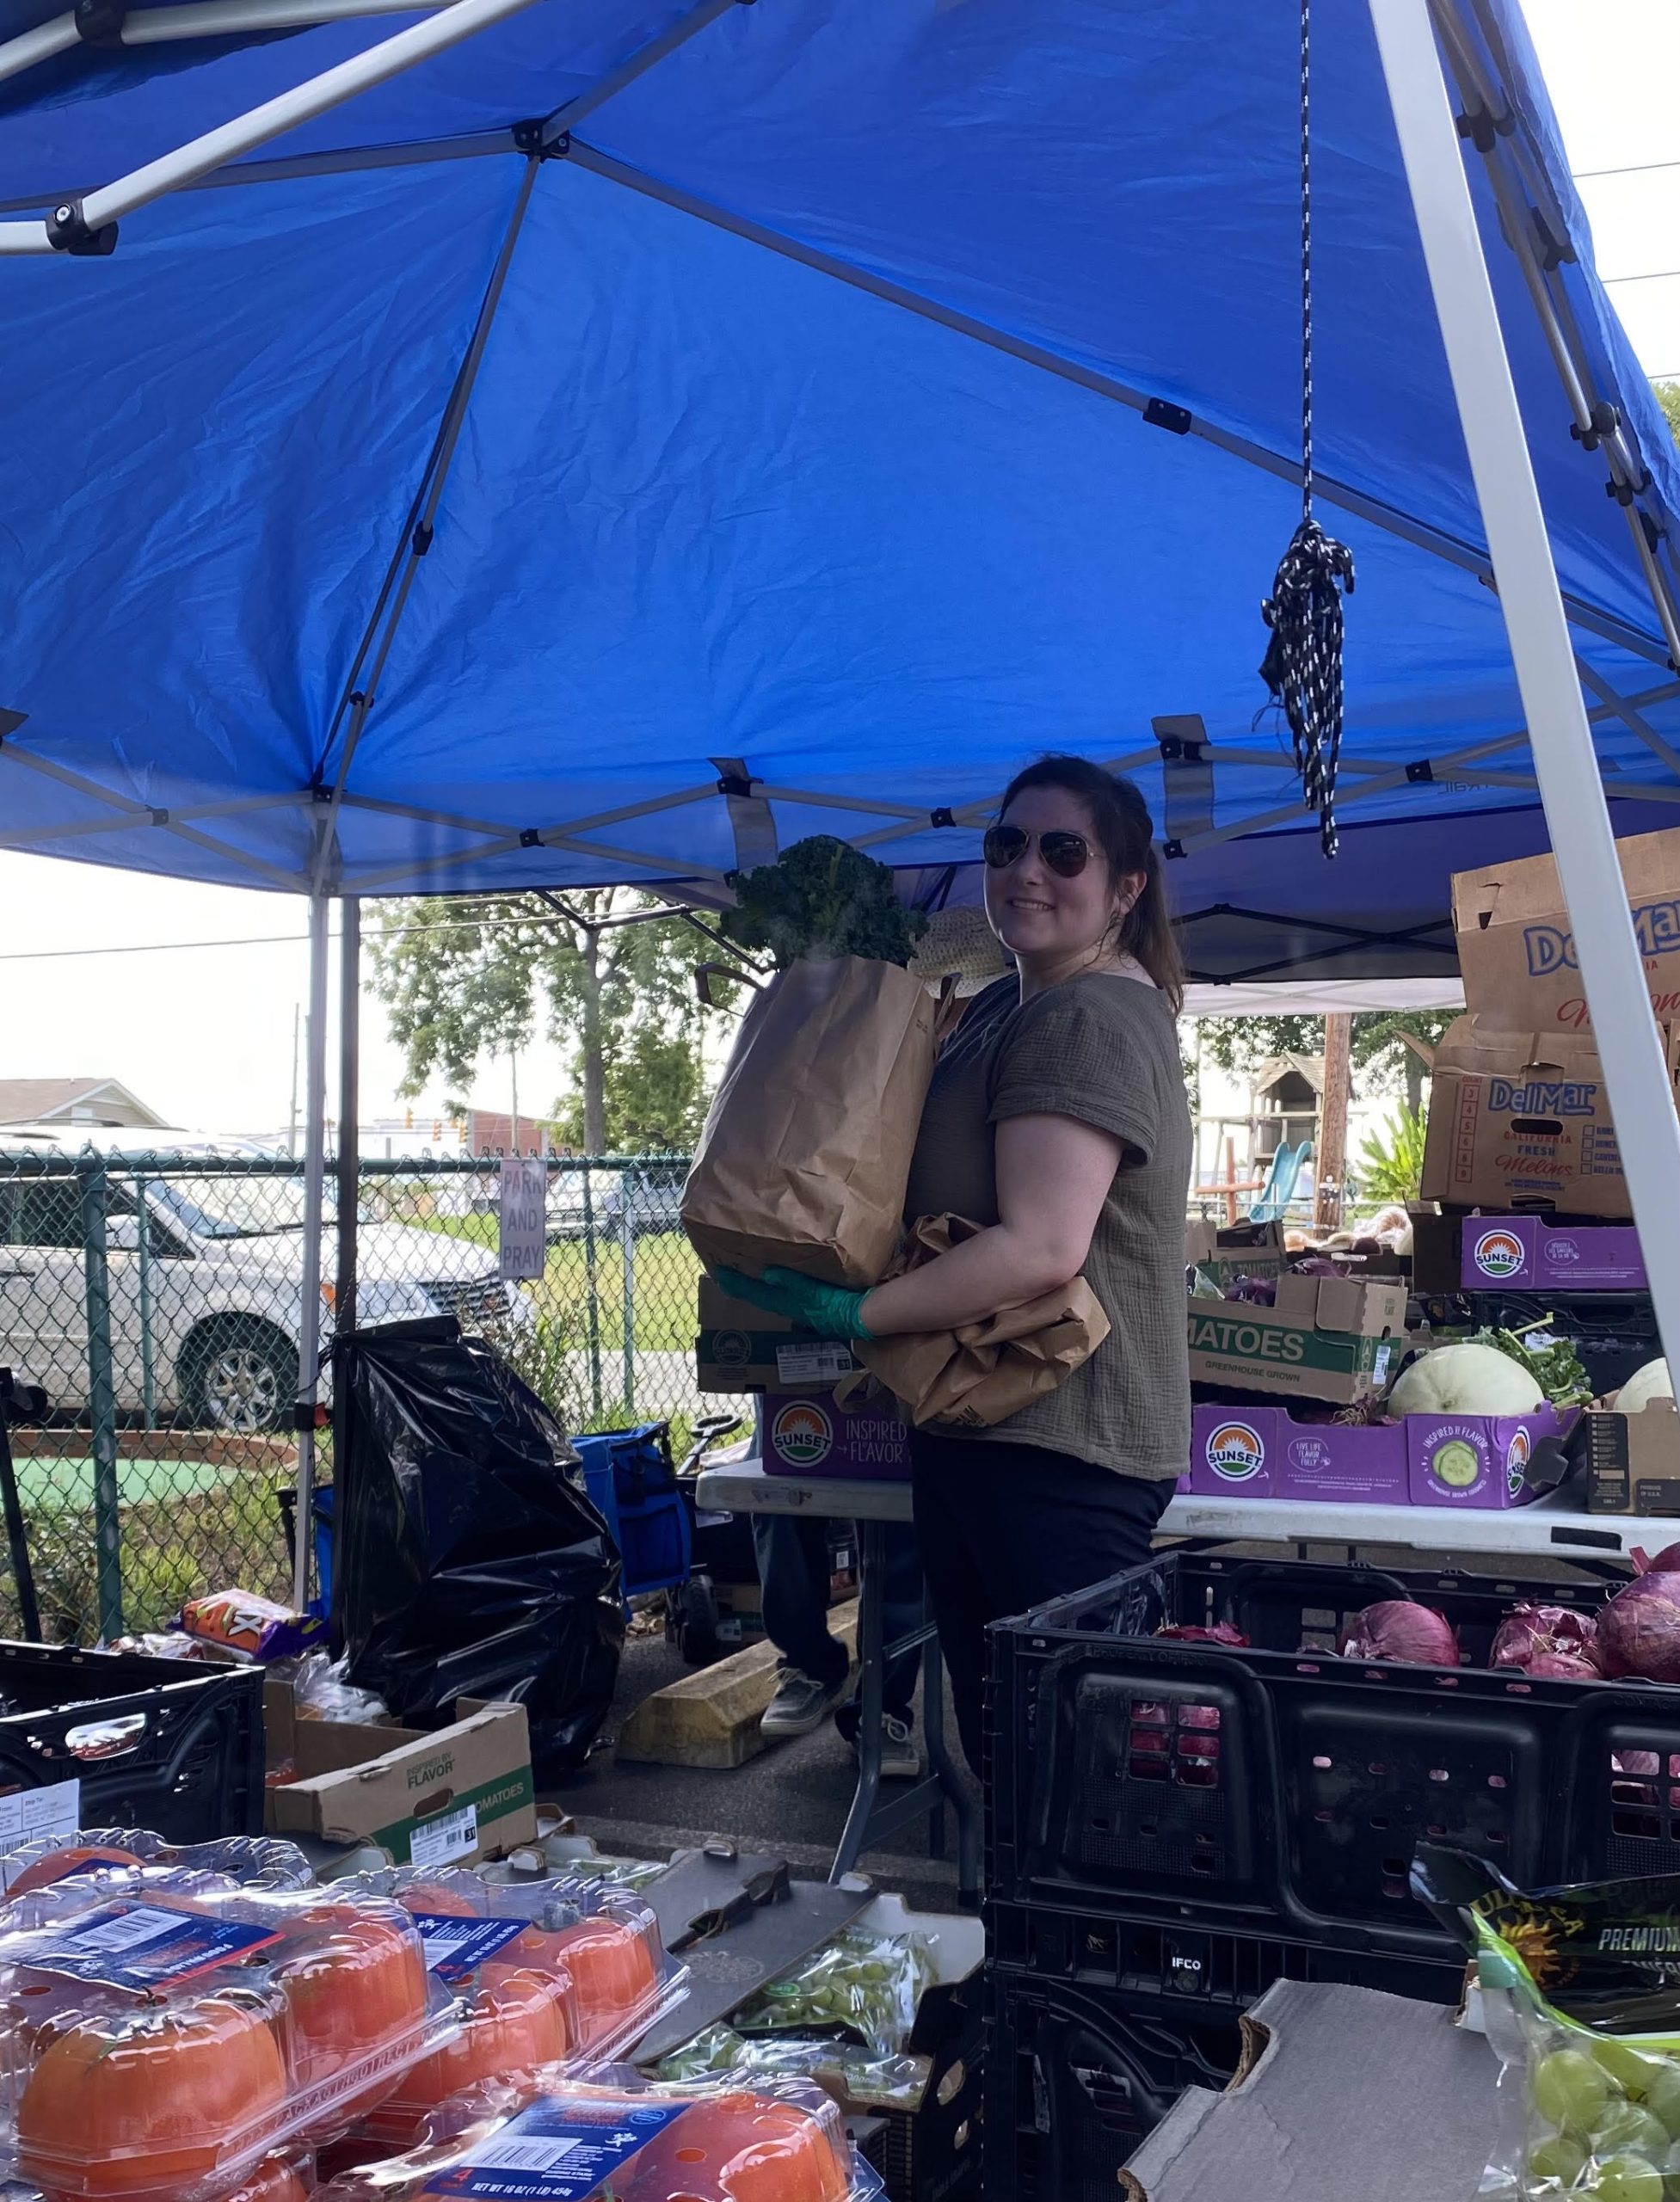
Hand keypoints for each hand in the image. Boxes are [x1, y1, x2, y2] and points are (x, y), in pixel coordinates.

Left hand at [712, 1266, 873, 1341]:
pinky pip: (790, 1292)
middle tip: (727, 1274)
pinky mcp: (817, 1303)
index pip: (755, 1294)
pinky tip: (782, 1278)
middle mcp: (792, 1307)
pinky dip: (780, 1284)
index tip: (717, 1274)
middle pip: (760, 1296)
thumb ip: (793, 1282)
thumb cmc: (840, 1303)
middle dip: (743, 1286)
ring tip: (749, 1273)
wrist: (865, 1316)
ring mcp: (804, 1307)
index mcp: (788, 1304)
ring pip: (774, 1295)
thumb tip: (767, 1274)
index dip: (737, 1285)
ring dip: (759, 1286)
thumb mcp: (814, 1291)